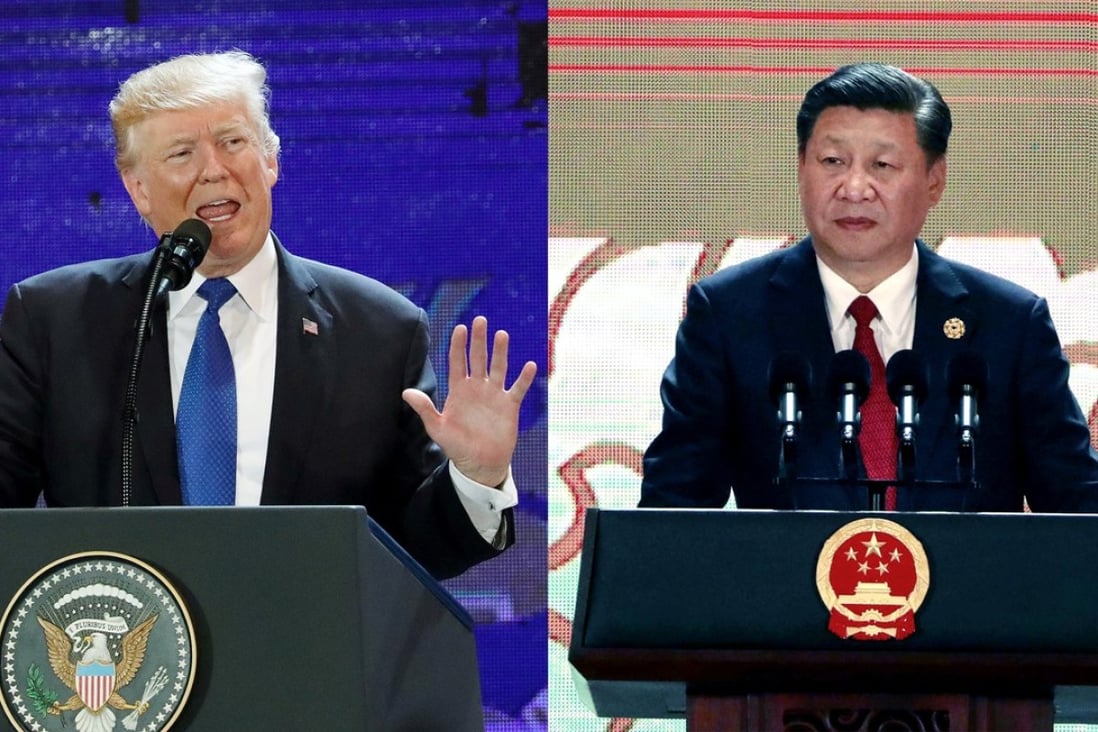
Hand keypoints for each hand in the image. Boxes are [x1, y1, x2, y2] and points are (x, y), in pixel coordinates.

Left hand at [403, 316, 536, 486]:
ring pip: (499, 367)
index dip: (458, 345)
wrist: (480, 464)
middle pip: (478, 358)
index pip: (457, 362)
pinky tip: (530, 365)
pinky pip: (518, 388)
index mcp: (459, 390)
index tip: (460, 328)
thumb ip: (424, 409)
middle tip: (481, 320)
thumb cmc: (457, 447)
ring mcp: (494, 395)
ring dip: (500, 352)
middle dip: (479, 340)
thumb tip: (406, 392)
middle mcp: (477, 388)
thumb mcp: (438, 428)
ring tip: (502, 335)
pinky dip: (524, 378)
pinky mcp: (509, 406)